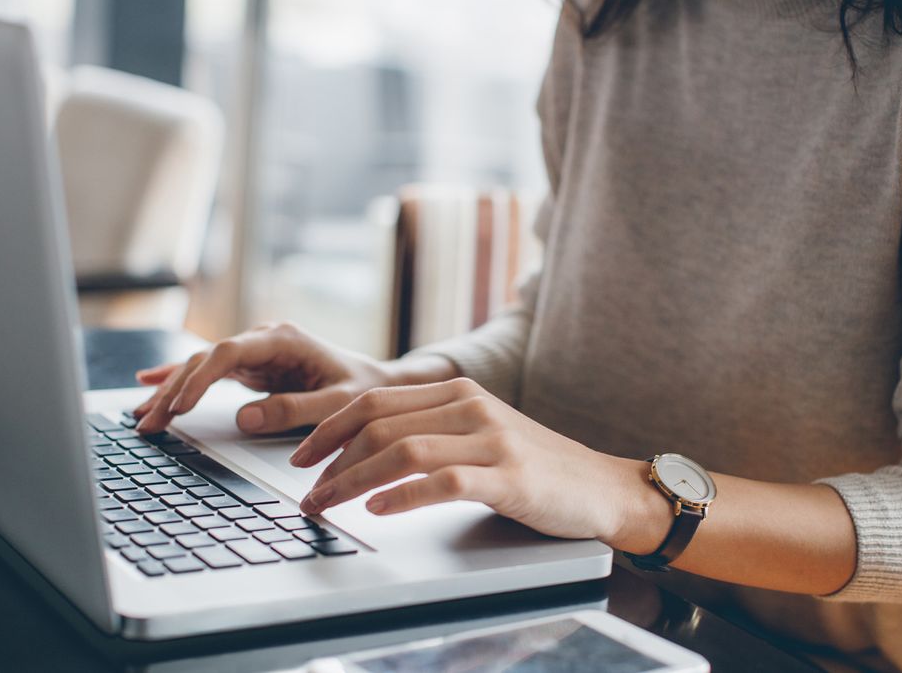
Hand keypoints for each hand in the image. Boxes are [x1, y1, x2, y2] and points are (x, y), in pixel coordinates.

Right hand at [133, 322, 452, 434]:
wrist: (379, 384)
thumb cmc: (363, 392)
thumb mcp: (338, 404)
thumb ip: (295, 410)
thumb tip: (244, 418)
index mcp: (284, 339)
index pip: (229, 352)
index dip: (199, 378)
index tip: (179, 405)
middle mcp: (264, 339)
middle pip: (206, 359)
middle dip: (174, 391)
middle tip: (148, 422)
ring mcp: (255, 352)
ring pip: (200, 366)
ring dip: (170, 391)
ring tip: (141, 418)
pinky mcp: (251, 367)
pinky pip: (208, 372)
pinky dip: (179, 380)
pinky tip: (148, 383)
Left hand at [291, 378, 658, 544]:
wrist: (600, 487)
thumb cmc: (534, 468)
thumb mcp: (480, 434)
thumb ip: (432, 431)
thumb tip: (364, 451)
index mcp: (458, 392)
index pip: (375, 401)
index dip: (329, 429)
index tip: (300, 457)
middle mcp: (471, 407)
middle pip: (379, 423)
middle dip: (330, 459)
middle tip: (306, 492)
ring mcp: (492, 440)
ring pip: (403, 451)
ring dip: (353, 481)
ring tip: (327, 504)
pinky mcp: (509, 477)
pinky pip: (444, 482)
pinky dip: (403, 495)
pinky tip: (378, 509)